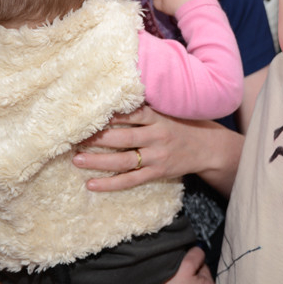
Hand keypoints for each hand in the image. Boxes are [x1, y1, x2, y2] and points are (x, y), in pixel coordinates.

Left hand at [72, 106, 242, 195]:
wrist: (208, 147)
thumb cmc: (181, 125)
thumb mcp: (166, 112)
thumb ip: (142, 108)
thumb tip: (111, 98)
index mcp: (157, 117)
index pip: (130, 114)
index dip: (108, 115)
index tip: (86, 114)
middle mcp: (156, 136)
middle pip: (122, 137)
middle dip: (97, 138)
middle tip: (73, 138)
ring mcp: (156, 157)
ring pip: (123, 160)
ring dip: (98, 161)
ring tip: (77, 160)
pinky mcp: (157, 173)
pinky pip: (130, 180)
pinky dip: (110, 183)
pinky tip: (92, 184)